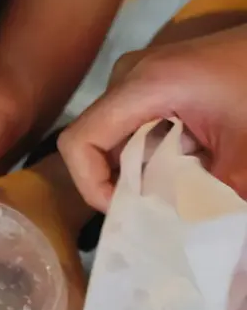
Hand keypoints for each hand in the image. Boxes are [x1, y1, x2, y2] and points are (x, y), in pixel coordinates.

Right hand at [59, 24, 246, 211]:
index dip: (91, 186)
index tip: (128, 209)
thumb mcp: (244, 161)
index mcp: (144, 86)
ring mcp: (143, 71)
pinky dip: (155, 148)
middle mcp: (131, 74)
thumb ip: (202, 200)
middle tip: (163, 203)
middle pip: (96, 142)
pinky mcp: (158, 74)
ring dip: (142, 166)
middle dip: (123, 181)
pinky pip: (135, 121)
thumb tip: (175, 238)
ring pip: (116, 135)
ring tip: (185, 178)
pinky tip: (193, 155)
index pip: (79, 143)